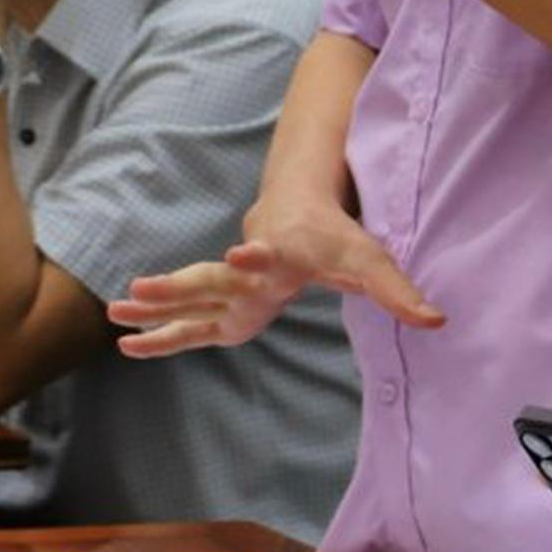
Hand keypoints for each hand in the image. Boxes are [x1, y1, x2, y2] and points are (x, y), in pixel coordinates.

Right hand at [108, 195, 441, 356]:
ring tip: (114, 312)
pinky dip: (158, 333)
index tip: (242, 250)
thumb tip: (437, 321)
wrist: (295, 206)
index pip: (270, 252)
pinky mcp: (222, 304)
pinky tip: (125, 345)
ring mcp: (229, 285)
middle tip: (141, 287)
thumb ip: (399, 291)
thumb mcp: (370, 260)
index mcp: (283, 252)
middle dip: (178, 283)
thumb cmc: (335, 234)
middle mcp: (248, 267)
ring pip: (187, 293)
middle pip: (211, 275)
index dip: (257, 254)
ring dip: (153, 306)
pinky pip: (186, 321)